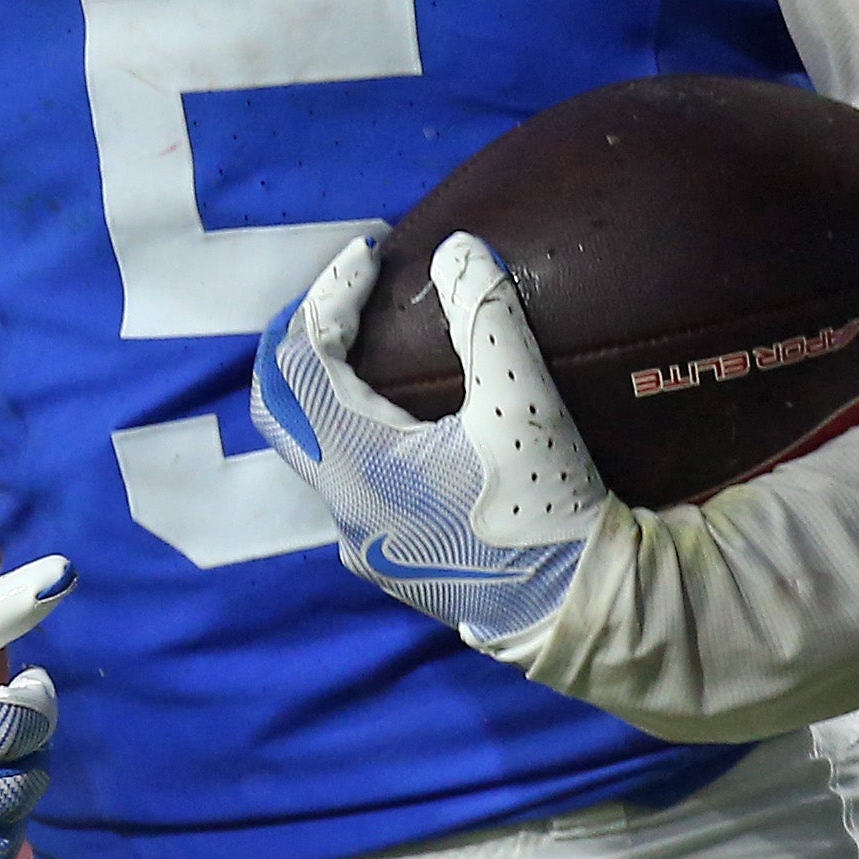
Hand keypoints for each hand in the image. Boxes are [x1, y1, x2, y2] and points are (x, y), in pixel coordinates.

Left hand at [252, 231, 612, 650]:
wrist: (576, 610)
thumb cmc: (547, 510)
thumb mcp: (524, 404)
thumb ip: (487, 317)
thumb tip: (459, 248)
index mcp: (357, 467)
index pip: (301, 360)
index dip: (328, 295)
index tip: (371, 253)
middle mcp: (341, 506)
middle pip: (282, 401)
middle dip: (305, 335)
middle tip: (348, 289)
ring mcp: (359, 537)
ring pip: (308, 440)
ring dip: (325, 380)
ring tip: (369, 335)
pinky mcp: (386, 553)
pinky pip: (341, 471)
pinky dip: (350, 420)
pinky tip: (397, 404)